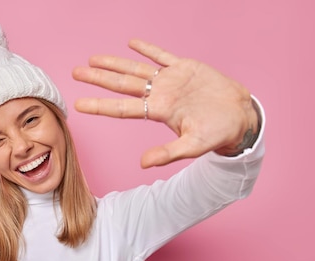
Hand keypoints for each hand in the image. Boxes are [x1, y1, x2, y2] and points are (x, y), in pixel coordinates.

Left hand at [72, 40, 259, 167]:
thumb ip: (167, 153)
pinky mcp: (185, 68)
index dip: (99, 104)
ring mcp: (170, 80)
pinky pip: (163, 55)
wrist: (239, 117)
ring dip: (115, 63)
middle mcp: (159, 95)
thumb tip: (142, 163)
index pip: (122, 108)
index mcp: (158, 111)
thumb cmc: (216, 133)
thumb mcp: (192, 146)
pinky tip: (132, 44)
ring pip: (136, 69)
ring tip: (93, 59)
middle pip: (122, 84)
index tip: (78, 104)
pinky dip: (148, 49)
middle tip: (76, 72)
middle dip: (98, 78)